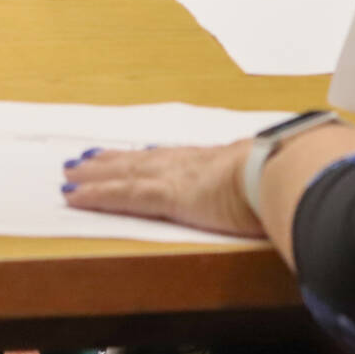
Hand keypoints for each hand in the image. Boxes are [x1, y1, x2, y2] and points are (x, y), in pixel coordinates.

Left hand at [61, 140, 262, 238]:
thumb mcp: (267, 180)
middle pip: (139, 162)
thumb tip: (269, 190)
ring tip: (72, 172)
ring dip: (95, 174)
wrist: (280, 172)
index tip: (126, 158)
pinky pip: (121, 195)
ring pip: (123, 174)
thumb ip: (258, 185)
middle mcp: (186, 164)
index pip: (168, 160)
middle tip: (83, 161)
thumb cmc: (282, 177)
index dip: (143, 160)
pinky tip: (74, 195)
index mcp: (212, 163)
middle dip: (110, 163)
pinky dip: (95, 194)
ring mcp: (173, 177)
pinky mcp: (165, 195)